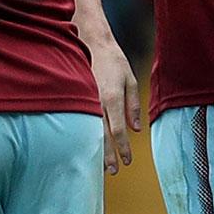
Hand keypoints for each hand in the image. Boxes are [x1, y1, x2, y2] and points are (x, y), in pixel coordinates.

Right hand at [87, 34, 140, 173]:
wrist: (91, 42)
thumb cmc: (114, 61)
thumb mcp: (131, 80)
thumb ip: (133, 105)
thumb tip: (135, 129)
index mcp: (113, 98)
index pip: (118, 130)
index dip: (122, 147)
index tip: (127, 161)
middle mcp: (97, 102)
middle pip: (101, 135)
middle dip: (107, 155)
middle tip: (112, 171)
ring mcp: (85, 100)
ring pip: (89, 131)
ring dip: (94, 149)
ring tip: (98, 166)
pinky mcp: (77, 97)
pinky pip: (82, 120)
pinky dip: (85, 135)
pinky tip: (86, 145)